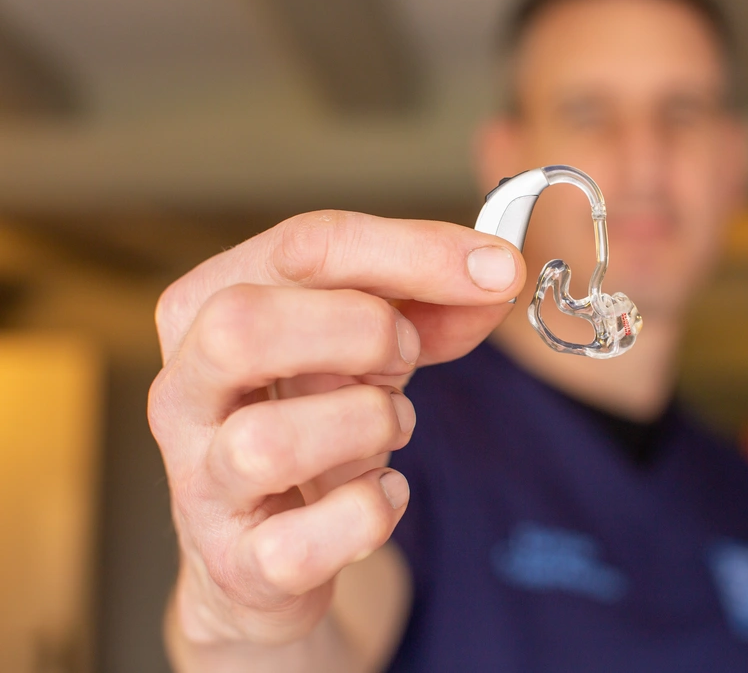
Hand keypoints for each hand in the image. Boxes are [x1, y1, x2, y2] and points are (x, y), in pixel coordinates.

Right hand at [149, 211, 523, 645]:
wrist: (267, 554)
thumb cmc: (314, 421)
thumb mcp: (363, 345)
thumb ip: (427, 302)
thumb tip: (495, 274)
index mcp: (207, 307)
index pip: (300, 248)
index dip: (414, 252)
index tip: (498, 267)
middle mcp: (183, 390)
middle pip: (243, 325)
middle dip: (360, 330)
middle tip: (407, 353)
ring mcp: (200, 482)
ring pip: (269, 442)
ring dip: (369, 424)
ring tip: (391, 426)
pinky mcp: (236, 563)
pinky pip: (304, 541)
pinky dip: (370, 510)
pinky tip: (384, 492)